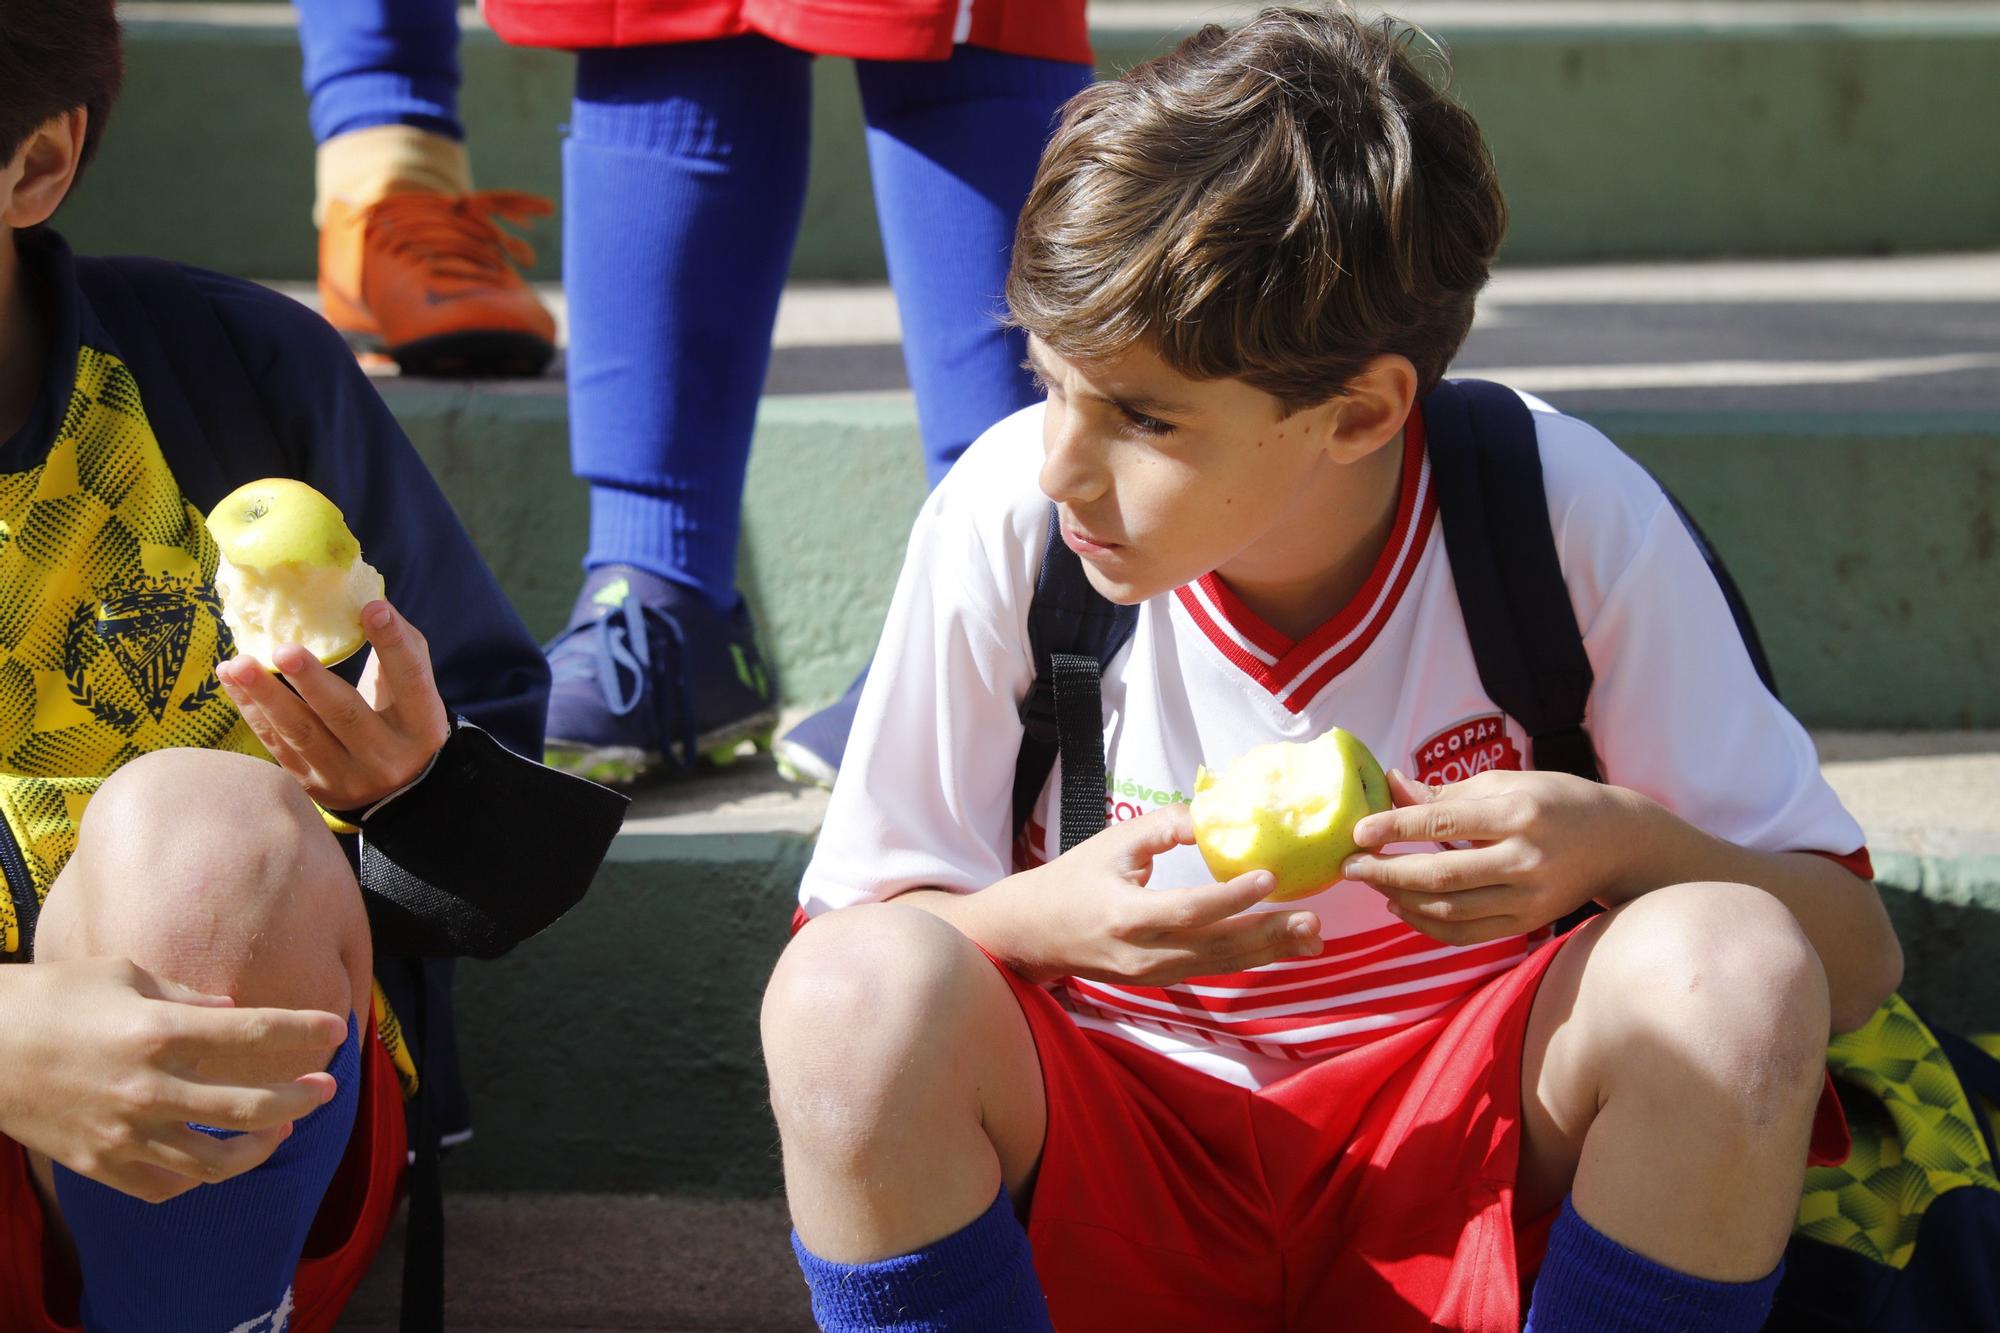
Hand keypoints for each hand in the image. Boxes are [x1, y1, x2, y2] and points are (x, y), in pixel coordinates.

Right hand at [0, 959, 346, 1202]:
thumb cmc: (52, 997)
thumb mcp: (123, 974)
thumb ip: (186, 996)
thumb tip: (234, 1010)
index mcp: (156, 1032)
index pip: (252, 1033)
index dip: (302, 1031)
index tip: (338, 1030)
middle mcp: (147, 1088)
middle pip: (250, 1106)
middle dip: (301, 1099)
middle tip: (325, 1089)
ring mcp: (123, 1133)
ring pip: (215, 1162)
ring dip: (259, 1148)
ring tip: (280, 1130)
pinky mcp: (98, 1164)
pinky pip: (165, 1186)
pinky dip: (199, 1178)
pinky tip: (216, 1158)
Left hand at [217, 600, 451, 811]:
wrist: (395, 793)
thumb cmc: (401, 722)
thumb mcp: (415, 693)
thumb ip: (400, 650)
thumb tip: (364, 599)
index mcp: (422, 726)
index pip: (410, 680)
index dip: (393, 644)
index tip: (372, 608)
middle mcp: (386, 756)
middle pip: (347, 714)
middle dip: (312, 681)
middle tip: (285, 651)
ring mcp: (345, 776)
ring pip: (302, 733)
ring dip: (266, 696)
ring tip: (239, 665)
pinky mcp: (310, 784)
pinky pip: (276, 745)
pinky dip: (252, 710)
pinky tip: (233, 681)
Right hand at [974, 804, 1323, 987]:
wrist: (1032, 934)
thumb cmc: (1071, 880)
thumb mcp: (1113, 844)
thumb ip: (1164, 827)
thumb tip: (1216, 813)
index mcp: (1125, 915)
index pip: (1187, 910)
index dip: (1231, 897)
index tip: (1269, 877)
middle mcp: (1142, 953)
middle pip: (1215, 948)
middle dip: (1267, 935)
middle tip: (1312, 920)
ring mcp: (1151, 974)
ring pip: (1219, 966)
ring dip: (1268, 952)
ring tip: (1311, 938)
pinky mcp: (1158, 981)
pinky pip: (1210, 970)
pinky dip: (1247, 959)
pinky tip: (1280, 948)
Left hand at [1342, 769, 1654, 943]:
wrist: (1617, 845)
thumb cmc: (1555, 802)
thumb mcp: (1506, 783)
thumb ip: (1447, 794)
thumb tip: (1391, 786)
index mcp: (1519, 814)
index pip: (1443, 824)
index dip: (1395, 828)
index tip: (1358, 831)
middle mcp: (1524, 860)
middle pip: (1440, 876)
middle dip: (1386, 871)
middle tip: (1350, 866)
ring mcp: (1527, 900)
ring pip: (1448, 910)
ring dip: (1400, 899)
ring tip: (1372, 882)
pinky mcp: (1526, 925)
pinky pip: (1465, 934)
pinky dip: (1427, 925)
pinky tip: (1401, 907)